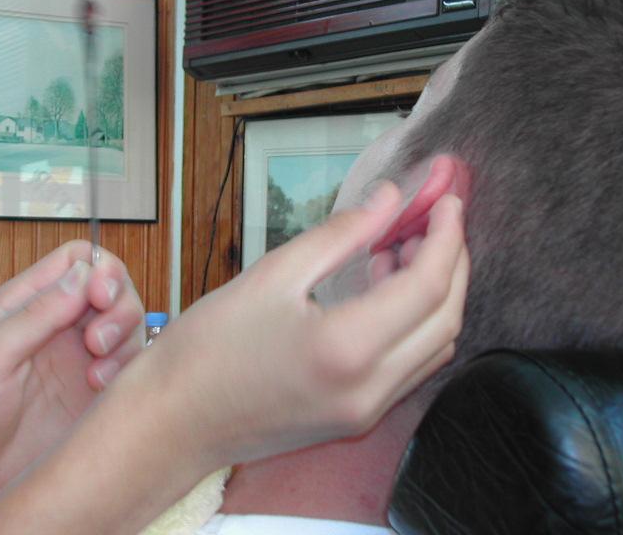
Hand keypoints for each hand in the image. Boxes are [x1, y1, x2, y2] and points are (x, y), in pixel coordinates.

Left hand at [0, 240, 144, 506]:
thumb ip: (36, 313)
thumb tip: (84, 274)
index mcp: (27, 303)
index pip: (77, 259)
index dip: (99, 267)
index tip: (99, 295)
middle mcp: (60, 324)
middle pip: (113, 287)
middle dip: (119, 306)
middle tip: (97, 342)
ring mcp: (80, 357)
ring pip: (127, 324)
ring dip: (124, 340)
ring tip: (96, 373)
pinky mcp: (95, 391)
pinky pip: (129, 364)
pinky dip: (126, 369)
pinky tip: (99, 389)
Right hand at [137, 180, 468, 466]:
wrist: (171, 422)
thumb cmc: (207, 349)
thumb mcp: (273, 274)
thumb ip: (341, 234)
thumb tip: (390, 199)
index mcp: (347, 349)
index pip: (428, 286)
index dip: (446, 236)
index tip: (445, 200)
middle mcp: (369, 389)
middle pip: (445, 318)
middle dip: (451, 262)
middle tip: (433, 218)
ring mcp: (366, 412)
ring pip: (435, 346)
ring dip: (435, 294)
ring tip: (401, 246)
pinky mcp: (356, 421)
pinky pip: (410, 366)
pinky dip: (414, 324)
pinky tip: (382, 288)